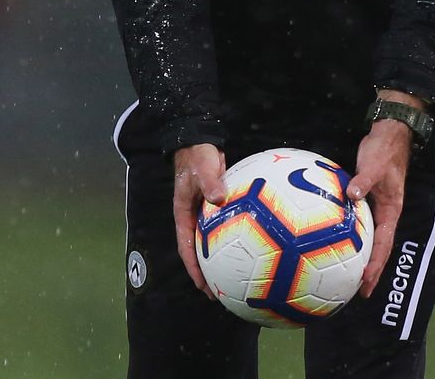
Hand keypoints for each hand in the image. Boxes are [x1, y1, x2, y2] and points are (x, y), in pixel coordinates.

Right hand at [173, 143, 226, 295]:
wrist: (200, 141)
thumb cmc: (198, 155)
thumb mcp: (202, 167)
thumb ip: (210, 182)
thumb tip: (219, 198)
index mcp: (184, 213)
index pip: (186, 247)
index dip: (193, 268)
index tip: (202, 286)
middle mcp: (194, 217)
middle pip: (199, 251)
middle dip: (207, 273)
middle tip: (219, 293)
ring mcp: (206, 212)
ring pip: (212, 242)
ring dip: (221, 260)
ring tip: (235, 278)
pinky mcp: (219, 206)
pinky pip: (226, 227)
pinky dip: (234, 239)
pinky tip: (251, 247)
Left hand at [347, 118, 412, 298]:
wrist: (389, 133)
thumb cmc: (384, 151)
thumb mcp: (374, 166)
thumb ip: (363, 182)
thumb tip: (351, 195)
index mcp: (391, 210)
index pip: (383, 245)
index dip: (375, 265)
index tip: (366, 283)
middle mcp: (386, 212)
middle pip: (379, 247)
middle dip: (371, 270)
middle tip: (360, 291)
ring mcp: (377, 206)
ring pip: (370, 237)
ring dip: (363, 256)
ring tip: (350, 275)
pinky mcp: (367, 197)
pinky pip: (360, 222)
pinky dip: (353, 235)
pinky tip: (340, 240)